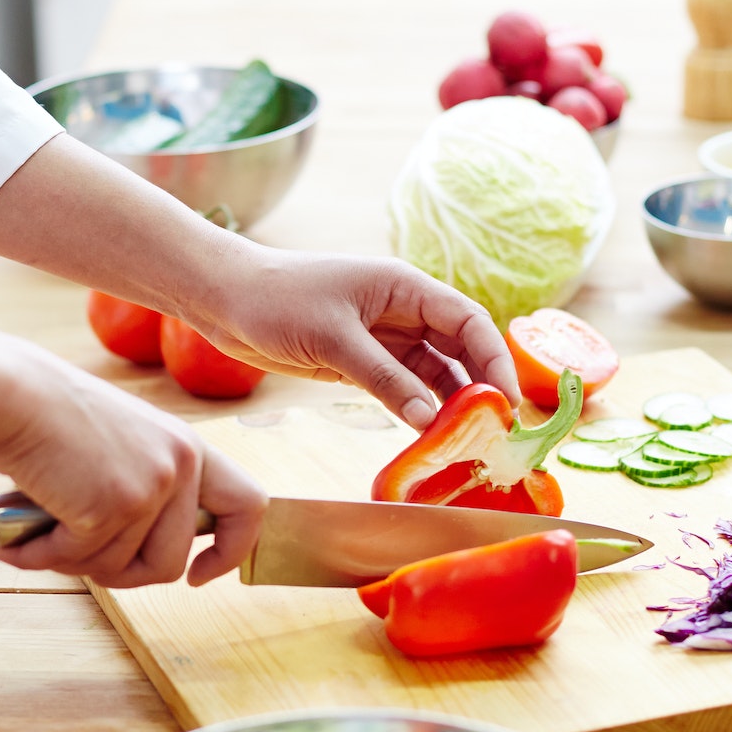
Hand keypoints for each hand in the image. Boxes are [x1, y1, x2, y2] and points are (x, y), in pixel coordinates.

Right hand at [0, 344, 265, 587]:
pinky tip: (11, 541)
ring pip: (119, 569)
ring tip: (34, 538)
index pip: (247, 507)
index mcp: (187, 446)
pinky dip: (40, 557)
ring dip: (72, 563)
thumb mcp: (119, 443)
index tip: (198, 574)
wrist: (9, 393)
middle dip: (121, 575)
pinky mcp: (111, 508)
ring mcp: (148, 488)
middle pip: (169, 563)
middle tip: (79, 561)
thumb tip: (128, 557)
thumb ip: (140, 487)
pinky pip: (79, 560)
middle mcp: (179, 466)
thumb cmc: (47, 415)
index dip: (230, 550)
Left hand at [185, 249, 520, 430]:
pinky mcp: (362, 361)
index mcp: (405, 286)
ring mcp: (383, 337)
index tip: (508, 402)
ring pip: (434, 373)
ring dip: (450, 405)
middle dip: (481, 387)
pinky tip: (427, 438)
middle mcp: (402, 310)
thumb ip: (384, 378)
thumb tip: (430, 418)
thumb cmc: (277, 301)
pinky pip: (403, 388)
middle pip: (460, 349)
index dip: (495, 359)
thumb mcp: (334, 340)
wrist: (224, 300)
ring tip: (465, 445)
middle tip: (496, 433)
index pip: (469, 321)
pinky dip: (417, 410)